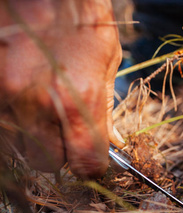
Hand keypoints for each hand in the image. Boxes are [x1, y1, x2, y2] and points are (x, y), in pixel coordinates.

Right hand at [0, 0, 122, 177]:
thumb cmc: (81, 16)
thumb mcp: (107, 61)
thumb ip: (106, 109)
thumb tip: (112, 142)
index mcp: (78, 100)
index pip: (86, 164)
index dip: (91, 166)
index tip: (90, 158)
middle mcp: (37, 103)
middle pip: (47, 163)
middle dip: (59, 152)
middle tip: (64, 130)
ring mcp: (5, 94)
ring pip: (19, 145)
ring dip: (33, 136)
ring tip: (43, 106)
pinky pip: (3, 123)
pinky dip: (14, 118)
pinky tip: (24, 96)